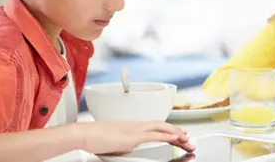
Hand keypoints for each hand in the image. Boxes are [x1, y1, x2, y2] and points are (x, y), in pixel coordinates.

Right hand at [73, 121, 194, 154]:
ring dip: (177, 135)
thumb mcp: (118, 144)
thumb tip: (133, 148)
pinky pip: (155, 134)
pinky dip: (167, 135)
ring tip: (188, 141)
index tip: (181, 136)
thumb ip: (129, 145)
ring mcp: (137, 130)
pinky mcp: (134, 136)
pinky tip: (176, 138)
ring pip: (163, 129)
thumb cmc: (97, 138)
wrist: (85, 134)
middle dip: (179, 134)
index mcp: (135, 127)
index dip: (171, 131)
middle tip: (189, 142)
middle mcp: (138, 126)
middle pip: (164, 127)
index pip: (158, 128)